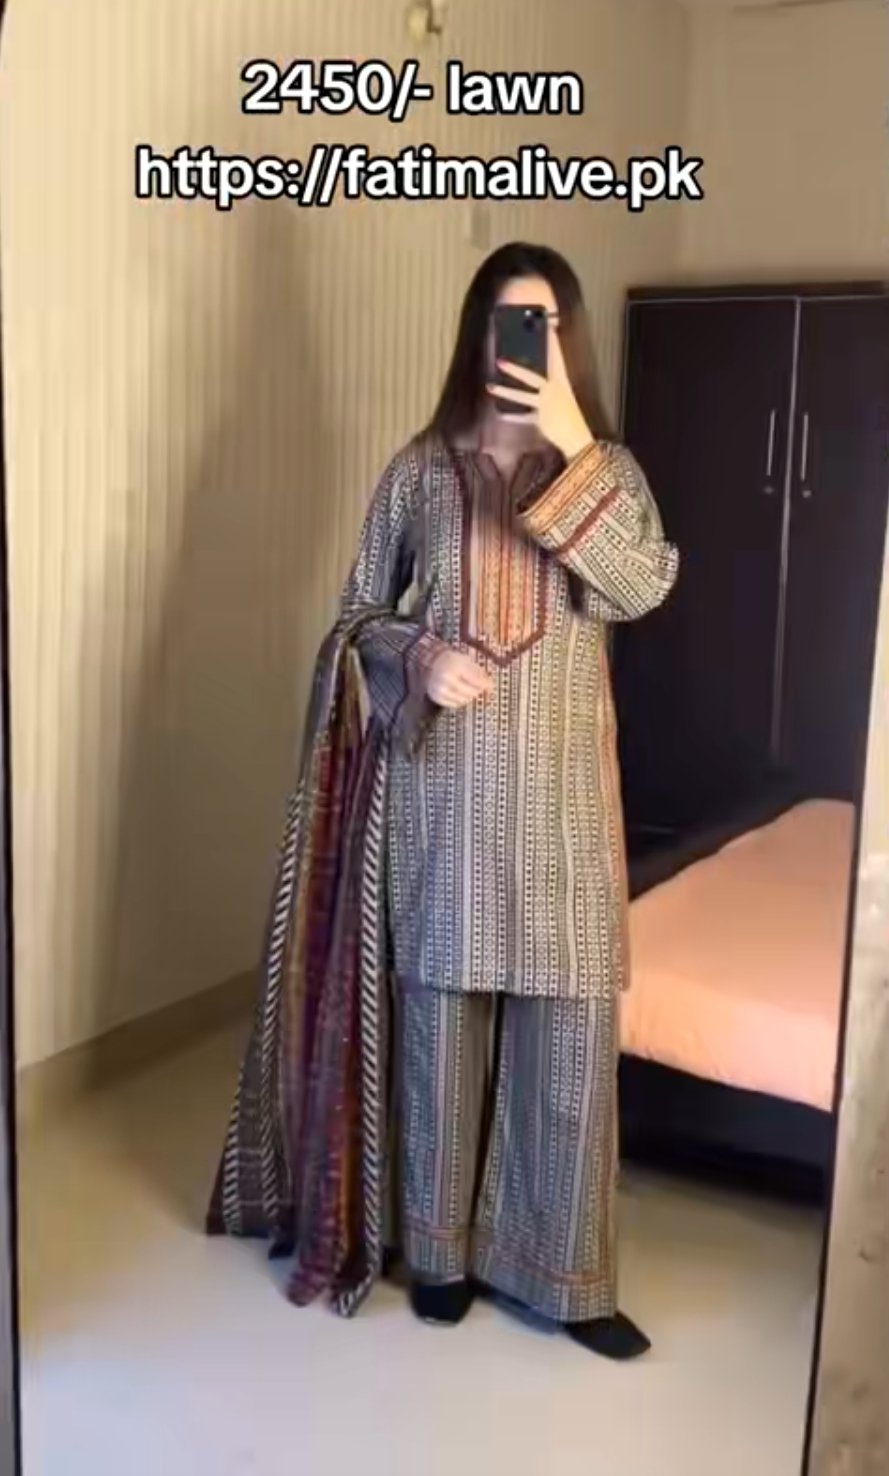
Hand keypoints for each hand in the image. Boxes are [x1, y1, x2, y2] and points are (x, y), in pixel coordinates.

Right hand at [425, 649, 493, 708]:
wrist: (431, 663)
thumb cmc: (452, 660)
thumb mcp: (467, 660)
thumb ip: (479, 672)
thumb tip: (490, 685)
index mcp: (456, 666)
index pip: (478, 681)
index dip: (486, 684)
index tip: (490, 685)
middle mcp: (447, 678)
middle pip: (472, 692)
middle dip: (478, 690)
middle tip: (479, 688)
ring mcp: (440, 689)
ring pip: (464, 700)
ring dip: (469, 696)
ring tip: (467, 688)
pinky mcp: (436, 697)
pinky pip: (454, 704)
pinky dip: (459, 700)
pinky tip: (458, 693)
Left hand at [487, 323, 594, 461]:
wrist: (578, 436)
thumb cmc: (570, 414)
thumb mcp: (563, 394)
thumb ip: (550, 384)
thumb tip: (535, 374)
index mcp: (562, 380)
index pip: (557, 357)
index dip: (552, 341)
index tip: (546, 325)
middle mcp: (554, 389)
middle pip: (532, 376)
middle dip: (516, 368)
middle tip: (499, 359)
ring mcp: (547, 404)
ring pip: (523, 395)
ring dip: (506, 391)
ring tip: (490, 386)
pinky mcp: (542, 417)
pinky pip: (524, 416)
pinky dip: (513, 416)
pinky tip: (501, 414)